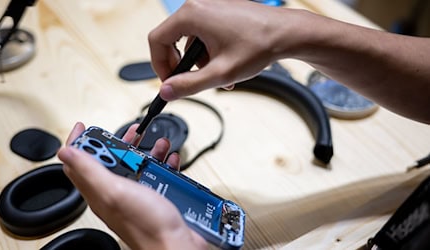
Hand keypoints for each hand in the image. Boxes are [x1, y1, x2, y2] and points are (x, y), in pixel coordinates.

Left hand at [57, 122, 206, 249]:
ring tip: (152, 140)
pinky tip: (167, 160)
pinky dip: (160, 164)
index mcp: (99, 192)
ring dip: (141, 151)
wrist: (176, 246)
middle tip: (128, 131)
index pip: (77, 165)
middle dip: (115, 142)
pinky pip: (153, 176)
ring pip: (132, 167)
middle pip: (107, 162)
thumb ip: (90, 170)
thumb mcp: (114, 191)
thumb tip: (65, 152)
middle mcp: (115, 194)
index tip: (83, 126)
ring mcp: (135, 196)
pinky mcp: (153, 199)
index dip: (78, 142)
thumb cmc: (148, 225)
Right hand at [149, 0, 290, 100]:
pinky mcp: (220, 12)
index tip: (169, 82)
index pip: (157, 40)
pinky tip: (226, 65)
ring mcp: (210, 7)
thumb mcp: (220, 72)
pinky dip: (210, 52)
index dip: (159, 65)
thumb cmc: (260, 45)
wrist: (288, 33)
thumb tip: (166, 91)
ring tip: (219, 76)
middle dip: (182, 65)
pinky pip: (204, 34)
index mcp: (192, 15)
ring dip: (199, 62)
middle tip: (192, 82)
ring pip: (190, 40)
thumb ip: (189, 85)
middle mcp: (198, 6)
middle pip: (171, 39)